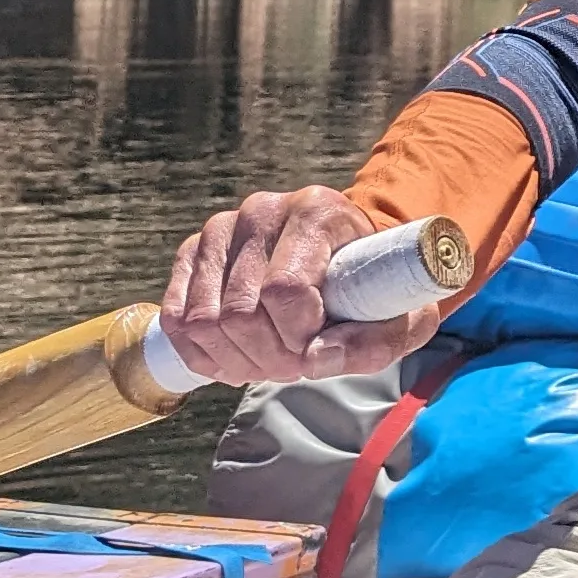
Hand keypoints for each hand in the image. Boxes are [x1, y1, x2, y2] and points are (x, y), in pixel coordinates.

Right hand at [157, 184, 444, 384]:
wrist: (344, 259)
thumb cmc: (373, 287)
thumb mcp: (401, 314)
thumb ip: (375, 342)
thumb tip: (316, 362)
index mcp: (317, 211)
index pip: (285, 290)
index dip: (297, 339)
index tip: (317, 353)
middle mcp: (263, 210)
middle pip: (240, 311)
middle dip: (267, 357)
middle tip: (293, 367)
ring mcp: (220, 229)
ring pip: (203, 321)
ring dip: (236, 360)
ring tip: (268, 363)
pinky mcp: (192, 252)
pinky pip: (176, 319)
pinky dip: (201, 354)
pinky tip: (234, 359)